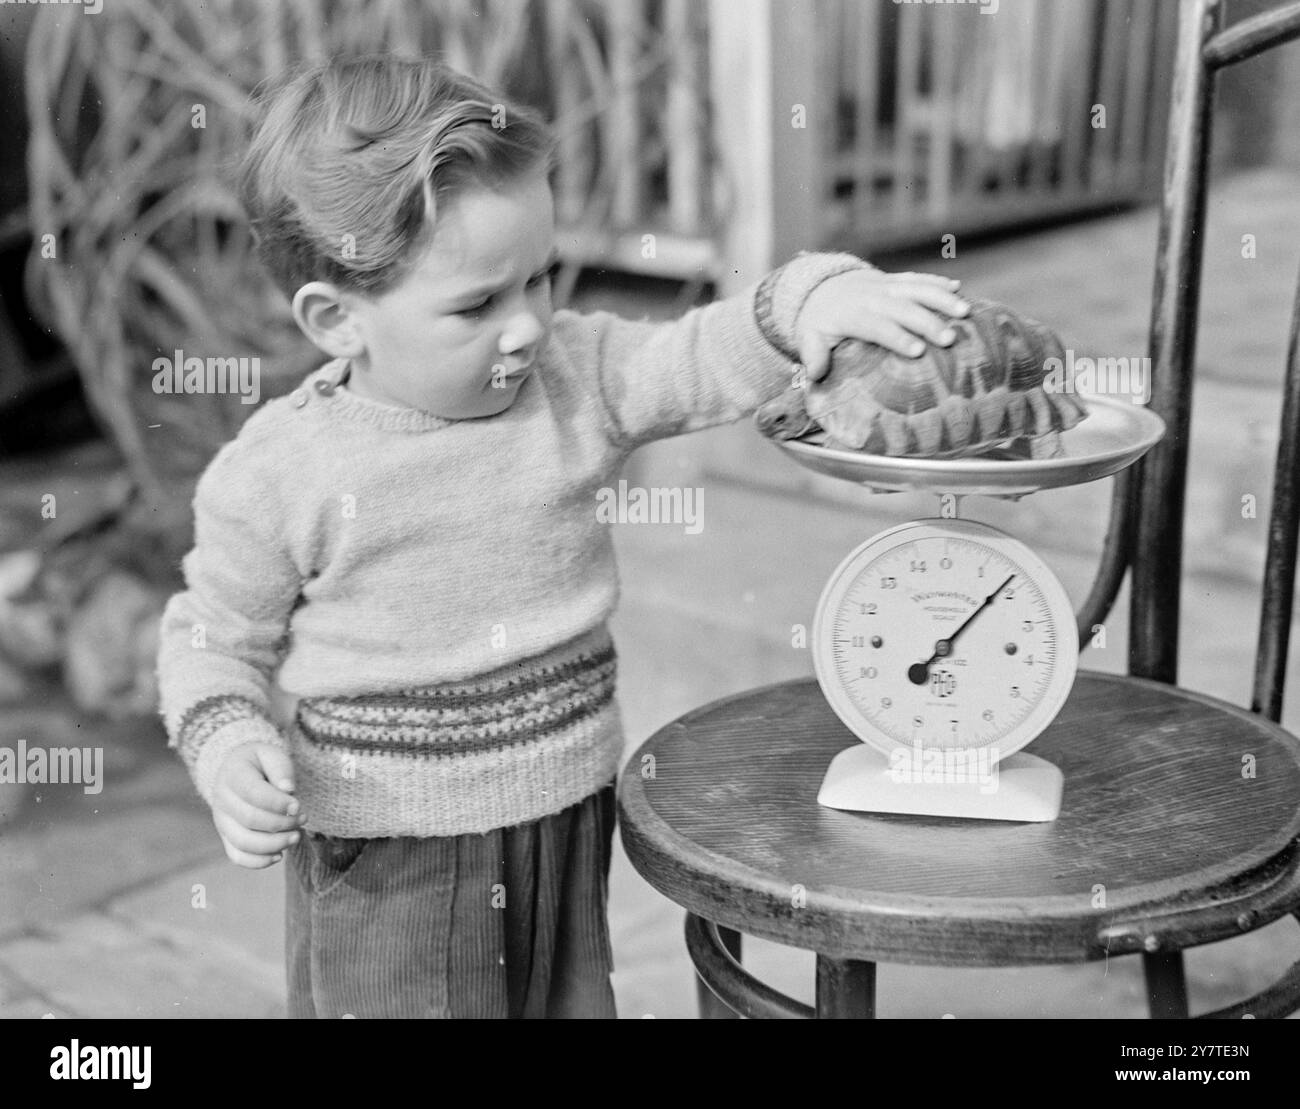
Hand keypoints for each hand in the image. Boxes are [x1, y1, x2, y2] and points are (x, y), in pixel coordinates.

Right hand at [211, 742, 304, 868]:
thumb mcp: (272, 754)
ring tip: (296, 837)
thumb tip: (288, 789)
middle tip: (303, 819)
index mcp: (233, 775)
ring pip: (243, 842)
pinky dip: (259, 861)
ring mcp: (222, 821)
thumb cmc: (260, 763)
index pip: (253, 793)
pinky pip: (238, 856)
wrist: (238, 771)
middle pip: (250, 820)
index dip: (277, 803)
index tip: (298, 806)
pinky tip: (279, 855)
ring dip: (274, 844)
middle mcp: (222, 800)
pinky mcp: (226, 837)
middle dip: (282, 823)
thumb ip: (281, 768)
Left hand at [794, 269, 971, 382]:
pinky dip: (937, 281)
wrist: (820, 288)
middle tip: (950, 339)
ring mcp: (885, 285)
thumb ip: (813, 355)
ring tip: (965, 312)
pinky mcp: (895, 279)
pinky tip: (958, 288)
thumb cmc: (818, 323)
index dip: (898, 337)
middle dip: (927, 322)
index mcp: (852, 315)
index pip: (877, 327)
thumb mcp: (808, 339)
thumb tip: (815, 373)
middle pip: (903, 309)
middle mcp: (872, 297)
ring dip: (941, 299)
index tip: (918, 351)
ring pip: (916, 289)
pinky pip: (917, 278)